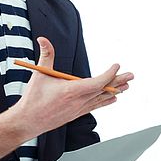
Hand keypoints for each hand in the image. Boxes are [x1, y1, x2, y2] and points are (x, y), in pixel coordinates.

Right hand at [12, 37, 133, 135]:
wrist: (28, 121)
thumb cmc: (33, 99)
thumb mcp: (40, 74)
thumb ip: (46, 55)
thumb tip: (43, 38)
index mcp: (71, 91)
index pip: (97, 82)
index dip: (109, 74)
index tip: (116, 65)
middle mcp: (78, 101)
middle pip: (104, 90)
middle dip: (119, 81)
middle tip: (131, 75)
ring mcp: (79, 109)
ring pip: (102, 99)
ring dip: (115, 91)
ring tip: (127, 85)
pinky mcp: (77, 114)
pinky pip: (96, 106)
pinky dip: (106, 101)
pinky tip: (113, 98)